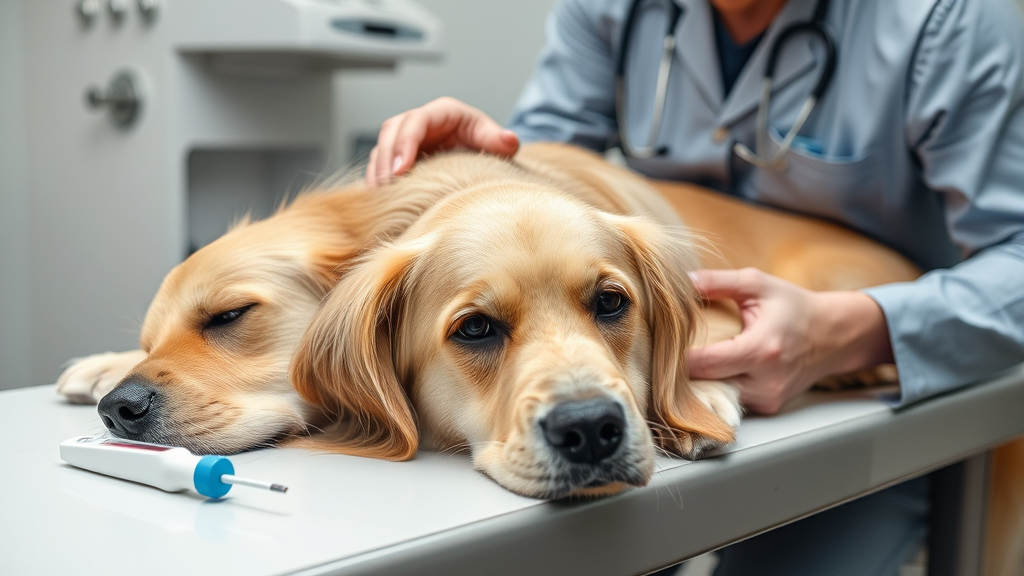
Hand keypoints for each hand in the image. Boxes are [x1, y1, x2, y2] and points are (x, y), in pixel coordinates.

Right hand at [366, 97, 519, 186]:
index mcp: (442, 112)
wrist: (479, 155)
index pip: (416, 120)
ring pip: (381, 149)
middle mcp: (418, 122)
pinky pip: (379, 166)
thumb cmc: (485, 142)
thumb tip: (509, 140)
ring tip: (380, 198)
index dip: (405, 142)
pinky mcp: (398, 157)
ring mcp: (405, 140)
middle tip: (387, 187)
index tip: (402, 169)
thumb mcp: (492, 138)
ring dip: (378, 172)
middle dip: (386, 159)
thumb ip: (498, 140)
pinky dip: (377, 181)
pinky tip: (379, 202)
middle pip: (391, 132)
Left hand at [686, 268, 893, 413]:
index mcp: (761, 349)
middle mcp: (765, 381)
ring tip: (689, 362)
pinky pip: (732, 401)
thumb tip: (682, 282)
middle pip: (706, 385)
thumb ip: (718, 282)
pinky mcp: (769, 407)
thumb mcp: (757, 284)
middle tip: (666, 354)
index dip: (678, 357)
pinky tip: (714, 372)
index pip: (705, 363)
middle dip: (683, 371)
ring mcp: (768, 399)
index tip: (664, 345)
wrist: (835, 335)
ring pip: (717, 397)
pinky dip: (720, 388)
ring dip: (702, 382)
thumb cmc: (794, 306)